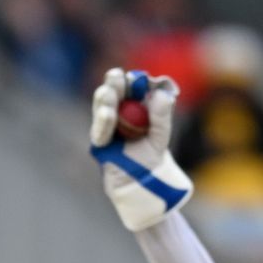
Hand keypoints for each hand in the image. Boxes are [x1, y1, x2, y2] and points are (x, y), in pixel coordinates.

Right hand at [90, 67, 192, 230]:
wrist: (144, 185)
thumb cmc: (152, 159)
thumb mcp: (161, 135)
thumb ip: (162, 116)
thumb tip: (162, 95)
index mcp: (133, 107)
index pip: (130, 87)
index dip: (131, 80)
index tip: (136, 77)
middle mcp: (118, 114)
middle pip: (113, 93)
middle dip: (114, 84)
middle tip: (117, 77)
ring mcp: (107, 128)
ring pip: (102, 108)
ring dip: (105, 100)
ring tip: (108, 94)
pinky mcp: (100, 145)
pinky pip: (100, 132)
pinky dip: (103, 123)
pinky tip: (107, 114)